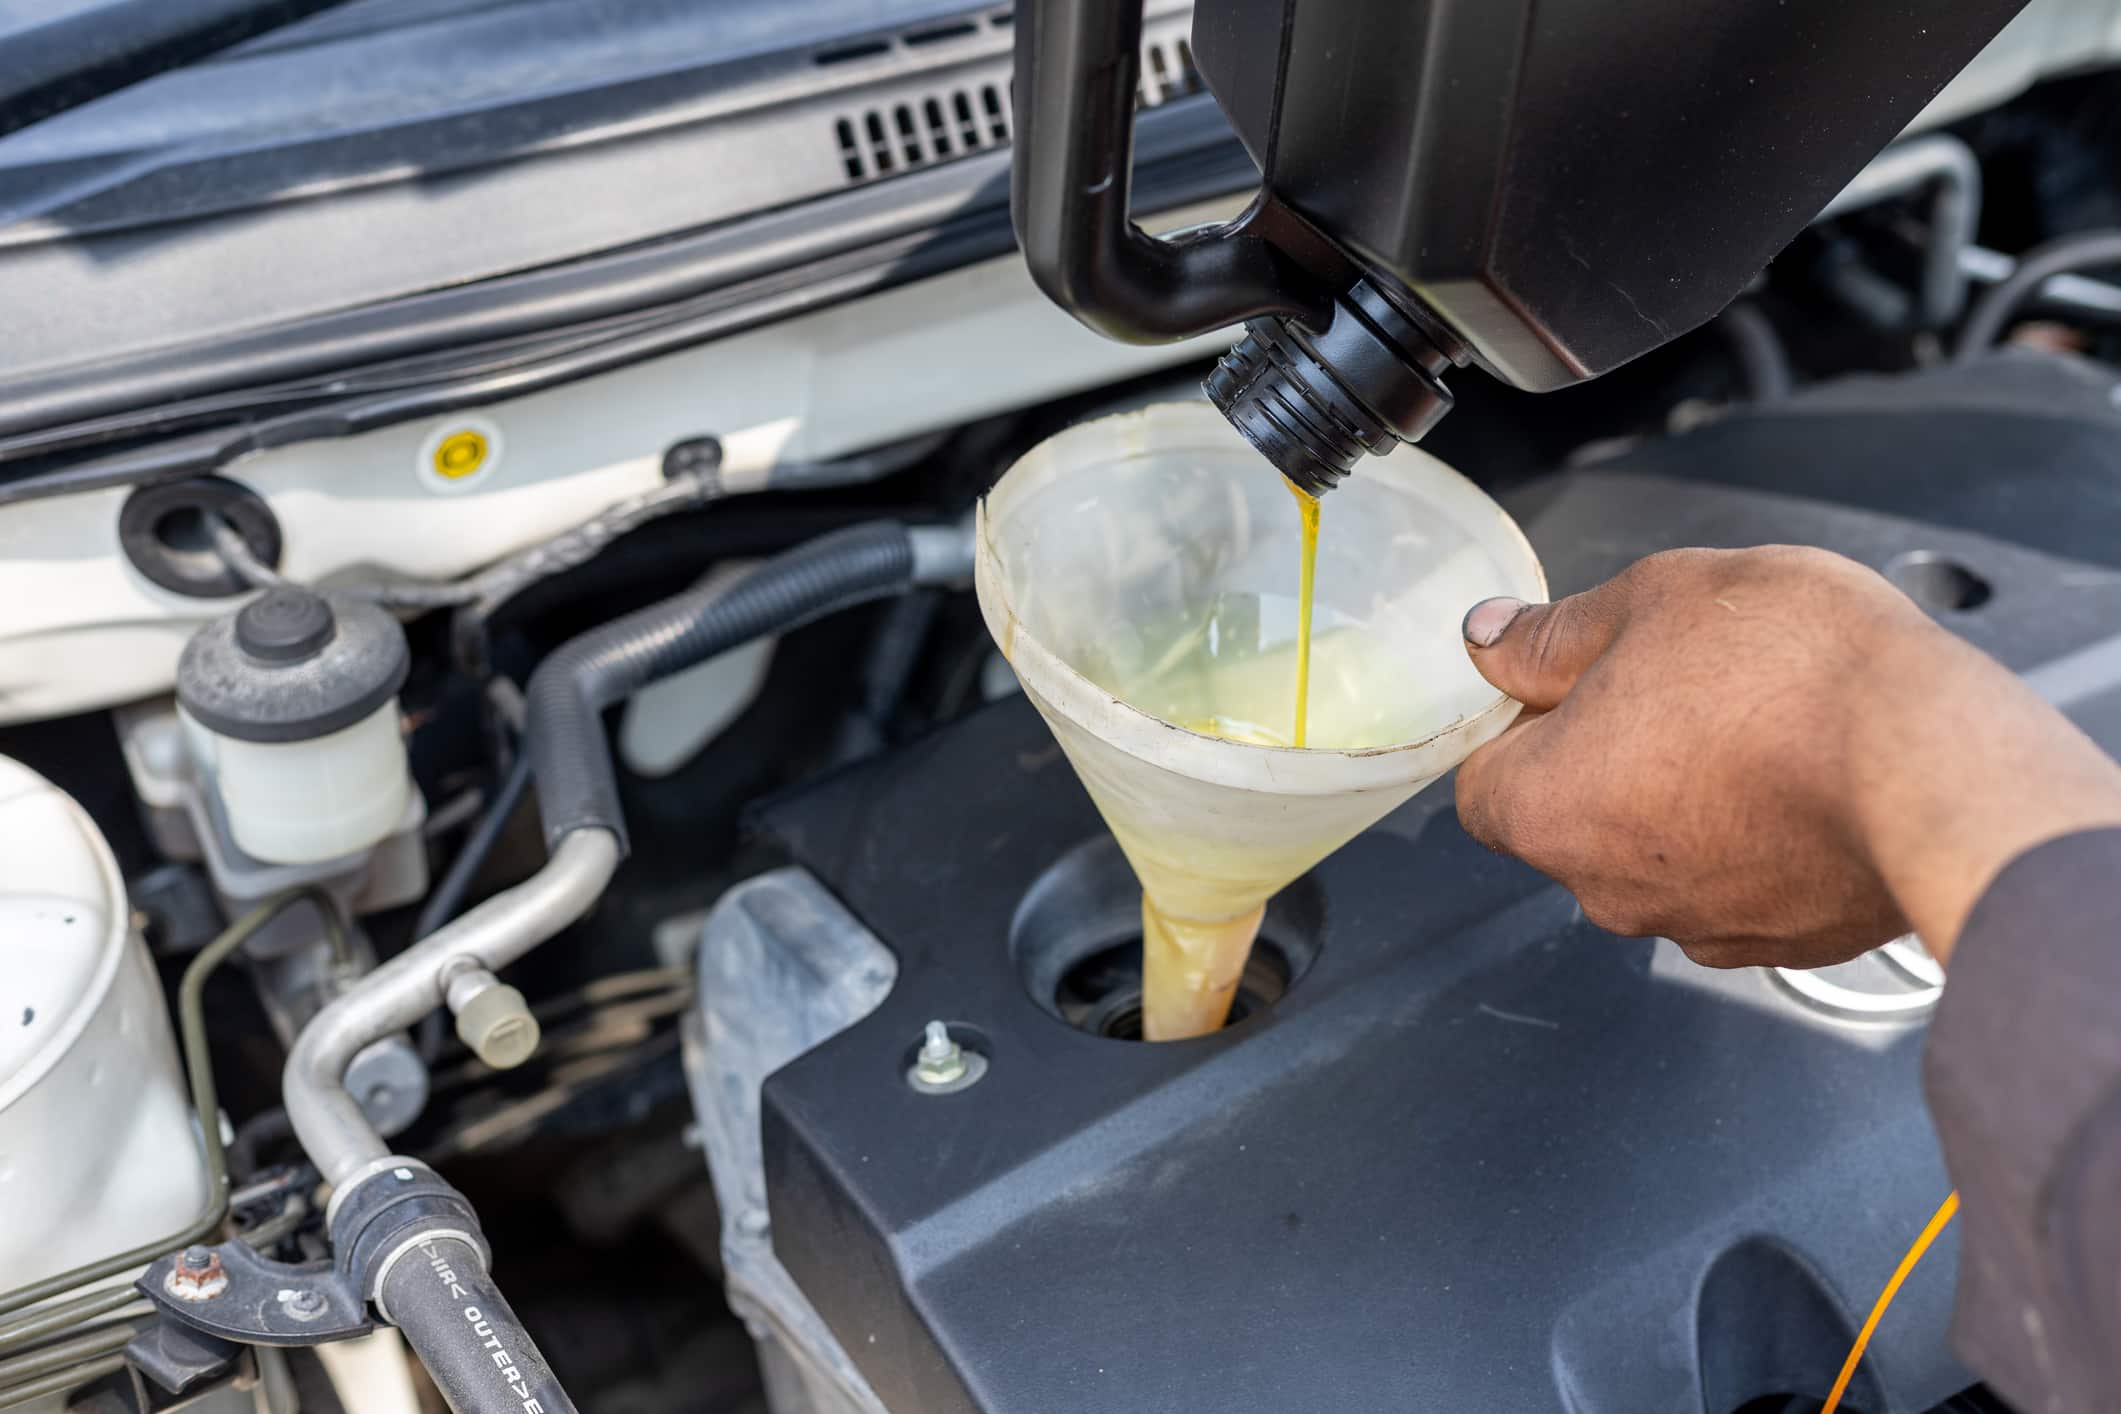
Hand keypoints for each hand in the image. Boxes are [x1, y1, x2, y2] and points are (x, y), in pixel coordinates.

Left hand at [1453, 546, 2120, 968]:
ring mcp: (1693, 926)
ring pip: (1655, 855)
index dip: (1520, 726)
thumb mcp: (1654, 601)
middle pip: (1568, 821)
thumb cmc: (1792, 673)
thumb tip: (1491, 641)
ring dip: (1682, 799)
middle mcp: (1603, 887)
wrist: (1937, 762)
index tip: (1573, 683)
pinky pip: (1737, 885)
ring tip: (1756, 729)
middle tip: (1680, 689)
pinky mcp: (1777, 944)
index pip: (1481, 782)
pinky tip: (1802, 782)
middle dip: (1604, 759)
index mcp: (1544, 807)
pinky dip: (1754, 841)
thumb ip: (1554, 634)